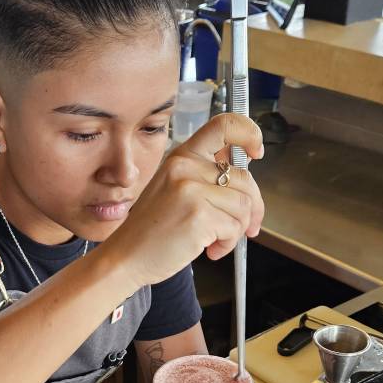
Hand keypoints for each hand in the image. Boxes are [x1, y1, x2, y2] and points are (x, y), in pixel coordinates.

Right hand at [100, 113, 264, 290]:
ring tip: (216, 241)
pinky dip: (228, 244)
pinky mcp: (199, 216)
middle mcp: (186, 167)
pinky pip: (235, 228)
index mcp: (182, 156)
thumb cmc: (151, 229)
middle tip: (248, 226)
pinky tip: (210, 249)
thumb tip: (245, 179)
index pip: (224, 126)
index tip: (255, 151)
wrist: (126, 256)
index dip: (249, 133)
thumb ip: (204, 177)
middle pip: (245, 178)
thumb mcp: (173, 189)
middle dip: (254, 207)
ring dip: (237, 230)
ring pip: (244, 206)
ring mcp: (192, 190)